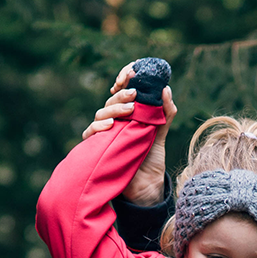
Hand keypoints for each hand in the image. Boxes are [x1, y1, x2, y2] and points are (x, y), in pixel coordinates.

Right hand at [82, 65, 177, 204]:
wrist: (146, 186)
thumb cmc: (151, 159)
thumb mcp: (161, 133)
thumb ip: (165, 113)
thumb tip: (165, 89)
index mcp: (129, 114)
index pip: (123, 90)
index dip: (124, 78)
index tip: (132, 71)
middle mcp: (115, 121)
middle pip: (112, 101)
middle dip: (122, 93)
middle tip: (135, 94)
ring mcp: (106, 134)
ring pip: (101, 114)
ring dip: (113, 108)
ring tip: (129, 109)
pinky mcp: (98, 147)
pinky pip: (91, 133)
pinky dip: (98, 127)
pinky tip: (110, 126)